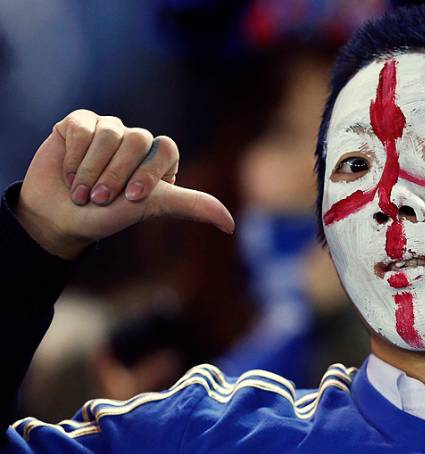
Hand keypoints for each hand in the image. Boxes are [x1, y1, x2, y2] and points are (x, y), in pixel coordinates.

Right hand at [14, 110, 233, 259]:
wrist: (60, 218)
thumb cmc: (108, 216)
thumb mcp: (153, 209)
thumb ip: (193, 206)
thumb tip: (231, 224)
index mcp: (159, 158)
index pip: (167, 149)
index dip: (149, 173)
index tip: (132, 198)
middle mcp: (136, 140)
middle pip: (138, 139)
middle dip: (117, 175)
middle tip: (102, 199)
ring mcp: (107, 129)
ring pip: (109, 133)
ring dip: (93, 170)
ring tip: (83, 191)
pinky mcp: (78, 123)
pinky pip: (82, 128)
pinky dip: (74, 156)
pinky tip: (69, 173)